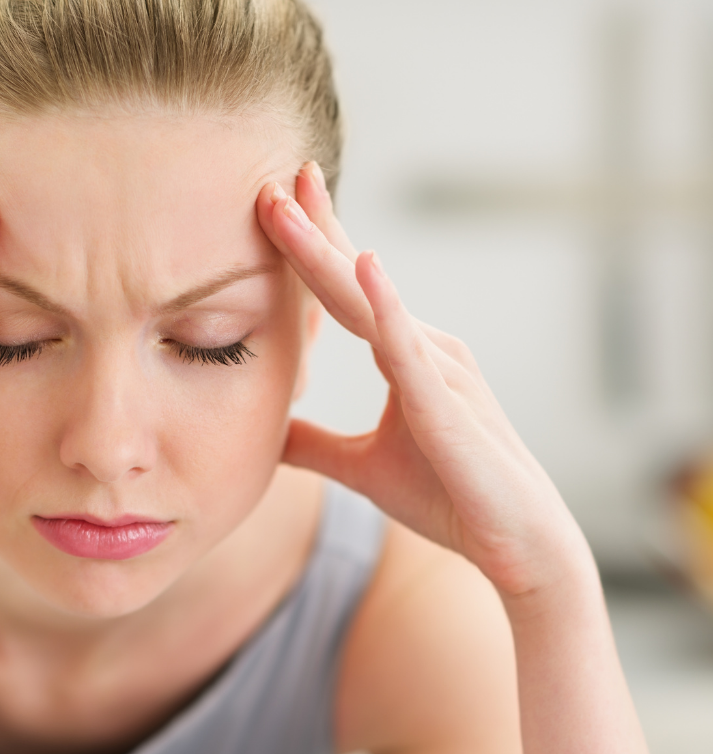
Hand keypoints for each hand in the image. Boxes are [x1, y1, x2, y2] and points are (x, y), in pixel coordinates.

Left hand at [257, 164, 586, 598]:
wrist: (514, 543)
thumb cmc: (447, 498)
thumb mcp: (360, 468)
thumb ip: (315, 444)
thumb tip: (268, 432)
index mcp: (405, 357)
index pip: (348, 293)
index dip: (313, 248)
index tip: (278, 204)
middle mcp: (424, 349)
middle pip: (355, 282)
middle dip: (313, 229)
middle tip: (273, 181)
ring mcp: (440, 371)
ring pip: (372, 304)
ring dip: (329, 253)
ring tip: (292, 203)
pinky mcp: (449, 407)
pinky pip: (410, 352)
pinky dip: (388, 310)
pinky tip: (368, 267)